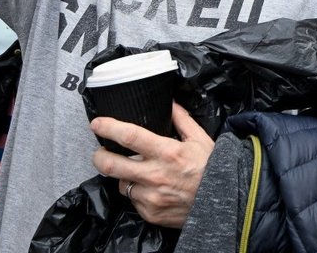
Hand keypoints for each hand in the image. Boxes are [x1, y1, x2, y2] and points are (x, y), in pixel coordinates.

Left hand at [90, 103, 213, 228]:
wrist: (220, 201)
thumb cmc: (211, 168)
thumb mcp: (200, 139)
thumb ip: (182, 120)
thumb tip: (170, 103)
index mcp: (167, 152)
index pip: (130, 137)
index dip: (109, 128)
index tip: (97, 124)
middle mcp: (155, 175)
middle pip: (112, 165)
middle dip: (99, 156)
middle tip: (99, 152)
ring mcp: (150, 197)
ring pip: (121, 184)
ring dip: (124, 176)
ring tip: (135, 172)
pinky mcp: (149, 212)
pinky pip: (133, 200)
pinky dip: (137, 192)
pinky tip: (150, 188)